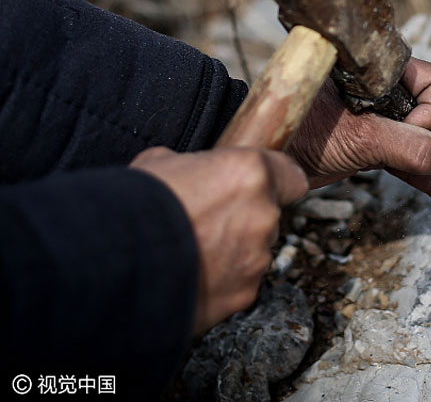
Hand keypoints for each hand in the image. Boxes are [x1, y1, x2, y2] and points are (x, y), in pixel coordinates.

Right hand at [130, 146, 307, 333]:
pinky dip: (220, 283)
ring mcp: (256, 258)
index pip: (292, 177)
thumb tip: (189, 172)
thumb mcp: (160, 164)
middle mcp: (263, 215)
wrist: (110, 263)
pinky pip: (239, 284)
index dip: (276, 182)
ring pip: (255, 253)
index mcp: (250, 173)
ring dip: (232, 253)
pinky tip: (188, 278)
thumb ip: (192, 168)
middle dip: (244, 219)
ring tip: (189, 254)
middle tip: (205, 223)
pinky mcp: (243, 295)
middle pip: (269, 216)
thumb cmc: (133, 206)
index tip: (260, 187)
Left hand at [287, 58, 430, 209]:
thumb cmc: (301, 132)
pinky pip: (417, 160)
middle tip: (418, 156)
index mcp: (385, 72)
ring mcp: (387, 119)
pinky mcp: (381, 146)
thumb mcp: (358, 137)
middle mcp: (391, 91)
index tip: (409, 133)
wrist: (270, 159)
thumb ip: (407, 146)